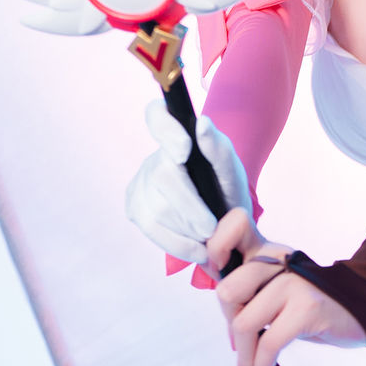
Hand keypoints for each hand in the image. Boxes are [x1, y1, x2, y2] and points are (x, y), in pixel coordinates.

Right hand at [125, 104, 252, 259]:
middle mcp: (154, 157)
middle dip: (190, 208)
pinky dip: (178, 244)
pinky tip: (196, 249)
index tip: (184, 150)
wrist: (223, 220)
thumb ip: (219, 149)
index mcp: (177, 137)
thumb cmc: (226, 187)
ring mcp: (140, 183)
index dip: (165, 130)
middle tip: (211, 227)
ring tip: (208, 237)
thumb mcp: (231, 169)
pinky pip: (151, 228)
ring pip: (158, 209)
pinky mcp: (135, 208)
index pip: (156, 115)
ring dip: (188, 229)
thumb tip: (203, 124)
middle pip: (164, 177)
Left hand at [207, 210, 365, 365]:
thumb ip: (250, 293)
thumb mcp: (278, 288)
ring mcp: (294, 283)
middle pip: (228, 290)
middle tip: (243, 341)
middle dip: (229, 323)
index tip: (215, 270)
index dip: (216, 245)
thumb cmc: (312, 304)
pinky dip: (260, 365)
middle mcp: (279, 261)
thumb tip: (228, 328)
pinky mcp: (307, 308)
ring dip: (244, 356)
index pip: (235, 225)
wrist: (361, 307)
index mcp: (268, 250)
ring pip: (244, 322)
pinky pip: (269, 342)